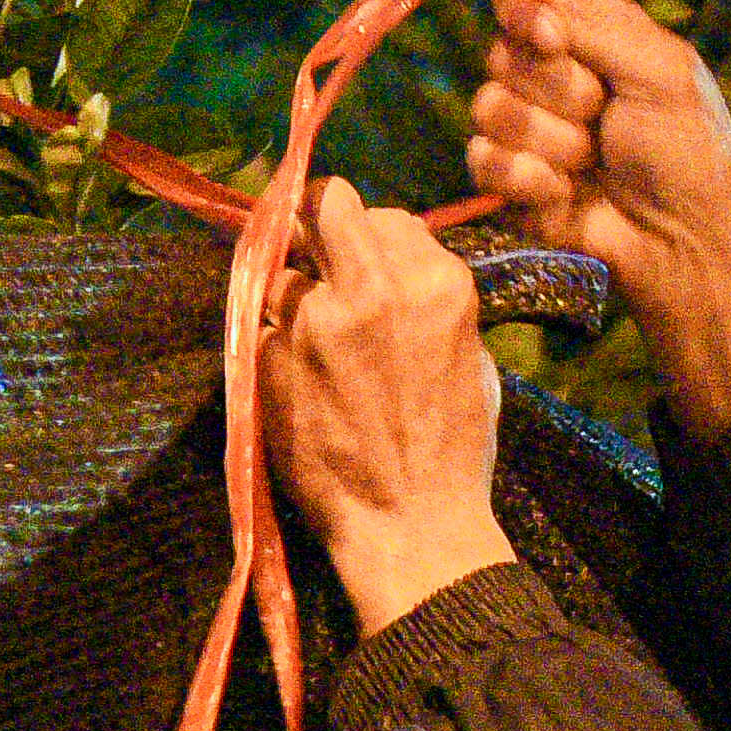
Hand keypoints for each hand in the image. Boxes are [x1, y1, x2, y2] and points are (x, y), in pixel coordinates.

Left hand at [259, 176, 512, 635]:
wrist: (412, 525)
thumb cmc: (453, 450)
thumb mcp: (469, 355)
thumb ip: (425, 297)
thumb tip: (386, 264)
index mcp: (436, 283)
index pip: (386, 214)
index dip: (369, 236)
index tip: (360, 261)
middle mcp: (373, 287)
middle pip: (324, 205)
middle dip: (315, 223)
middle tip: (311, 252)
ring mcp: (314, 321)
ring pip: (281, 270)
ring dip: (290, 297)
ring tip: (310, 343)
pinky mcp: (269, 357)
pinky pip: (261, 328)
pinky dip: (273, 348)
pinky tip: (298, 386)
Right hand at [467, 0, 730, 430]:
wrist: (682, 243)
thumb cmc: (688, 154)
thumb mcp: (659, 71)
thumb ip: (595, 17)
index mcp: (588, 38)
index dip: (522, 9)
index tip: (552, 35)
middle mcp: (549, 76)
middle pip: (502, 50)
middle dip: (558, 88)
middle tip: (604, 114)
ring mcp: (526, 129)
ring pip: (489, 106)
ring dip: (552, 139)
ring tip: (595, 160)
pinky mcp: (508, 182)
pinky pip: (483, 160)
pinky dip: (531, 179)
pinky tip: (567, 195)